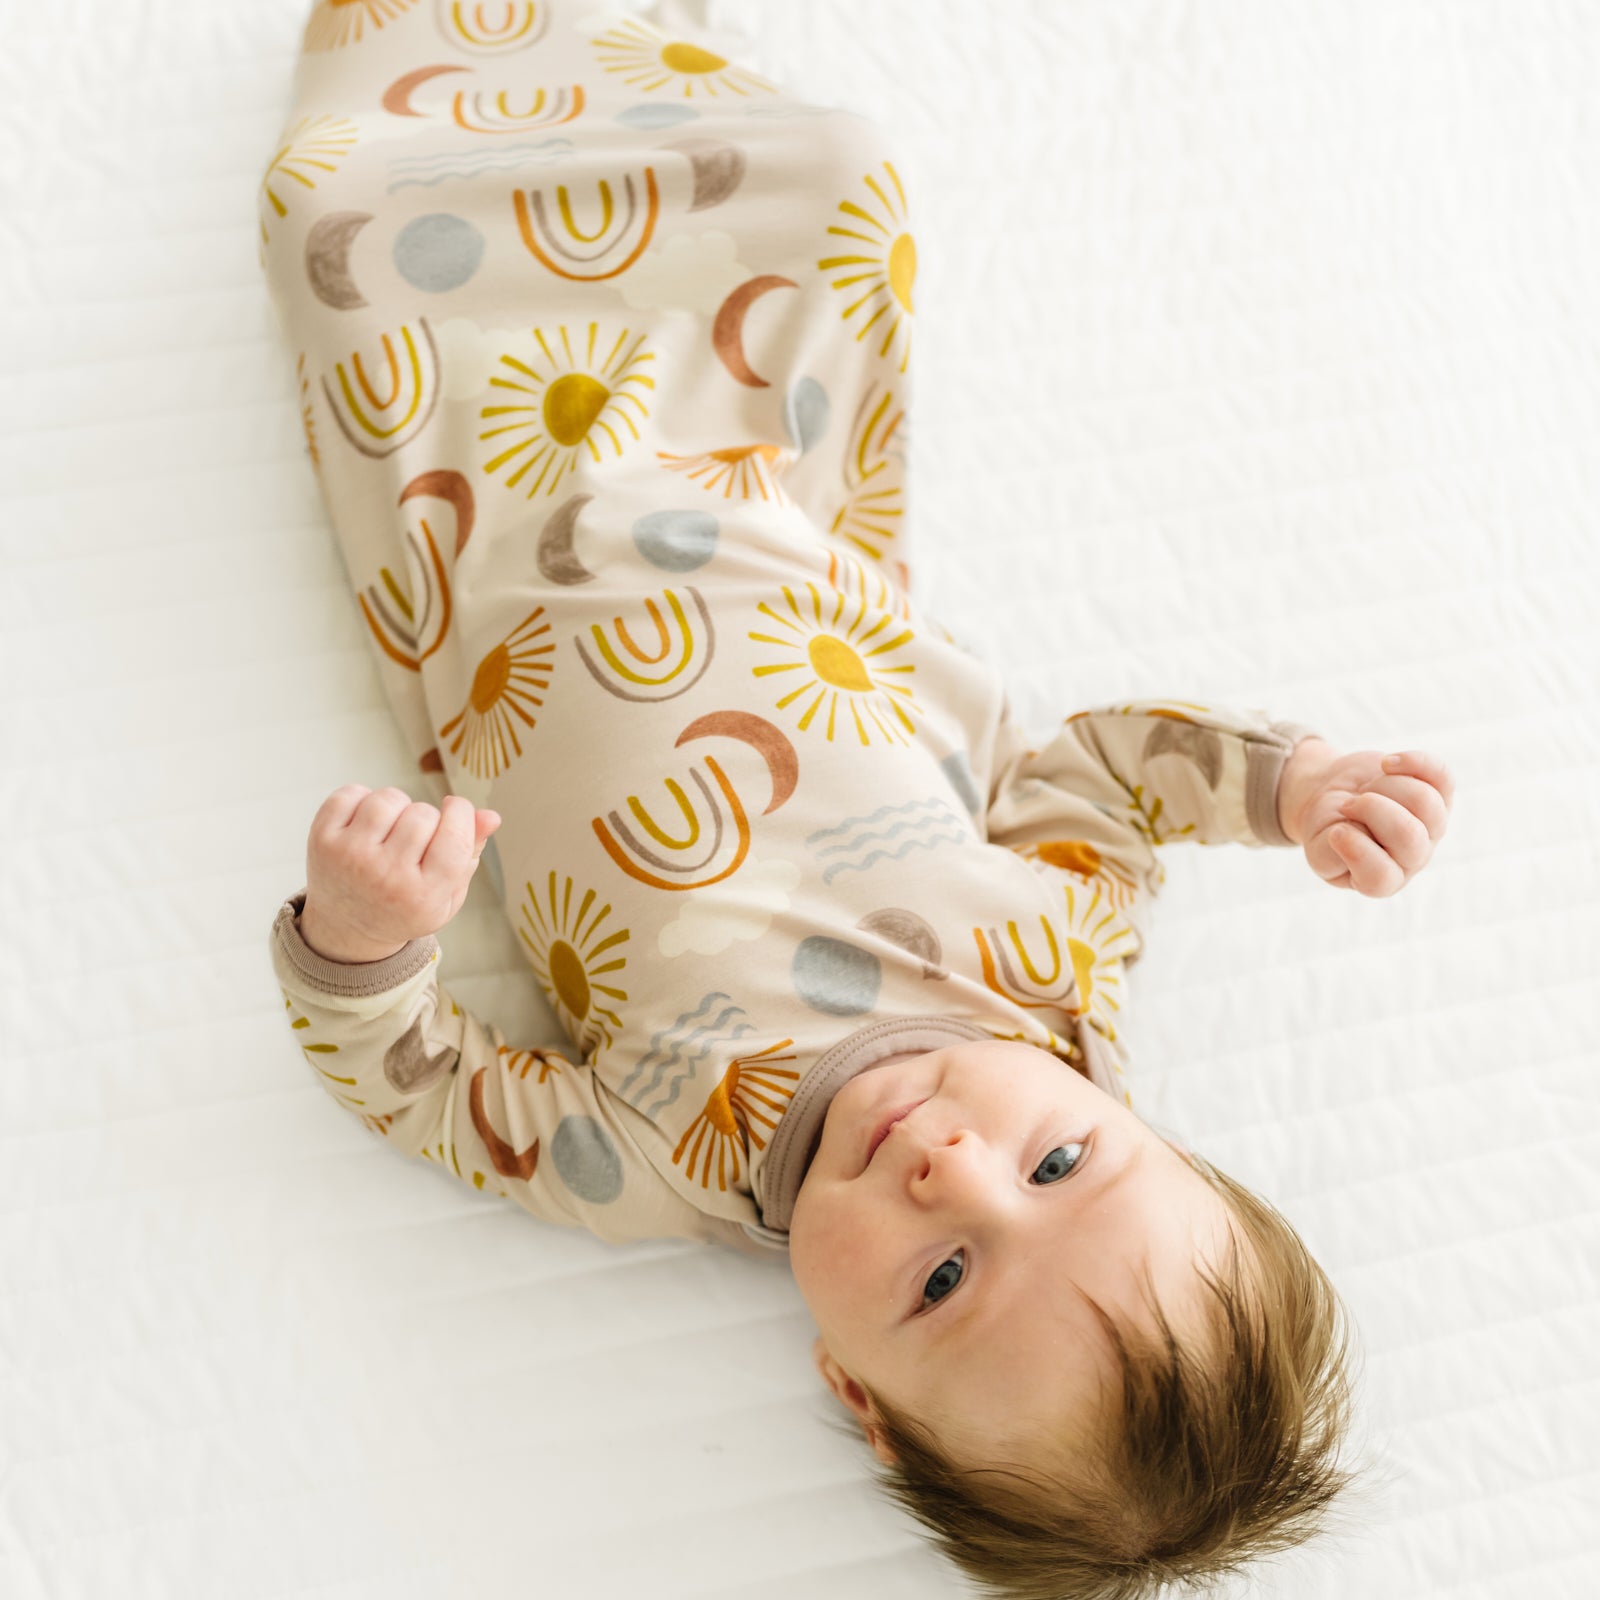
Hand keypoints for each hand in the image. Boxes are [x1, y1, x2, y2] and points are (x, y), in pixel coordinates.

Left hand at [300, 786, 501, 961]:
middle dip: (427, 817)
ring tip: (392, 829)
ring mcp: (350, 858)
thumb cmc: (406, 904)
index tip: (456, 810)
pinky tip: (365, 823)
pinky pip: (352, 792)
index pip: (455, 836)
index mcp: (424, 896)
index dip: (462, 813)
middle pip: (423, 814)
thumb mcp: (447, 893)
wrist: (346, 928)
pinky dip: (362, 798)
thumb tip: (490, 815)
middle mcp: (386, 878)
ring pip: (389, 798)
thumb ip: (470, 854)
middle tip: (417, 839)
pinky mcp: (322, 841)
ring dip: (396, 806)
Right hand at [1280, 744, 1453, 897]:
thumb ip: (1330, 851)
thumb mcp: (1318, 844)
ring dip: (1384, 785)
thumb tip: (1350, 829)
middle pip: (1408, 835)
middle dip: (1370, 808)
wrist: (1336, 797)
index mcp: (1381, 880)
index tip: (1335, 830)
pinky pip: (1442, 776)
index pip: (1380, 876)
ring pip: (1423, 801)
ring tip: (1367, 789)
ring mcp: (1432, 827)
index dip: (1355, 849)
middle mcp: (1413, 859)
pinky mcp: (1440, 794)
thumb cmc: (1325, 826)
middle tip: (1349, 804)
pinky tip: (1388, 764)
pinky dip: (1413, 762)